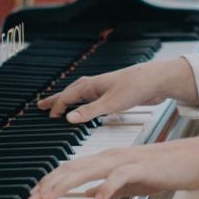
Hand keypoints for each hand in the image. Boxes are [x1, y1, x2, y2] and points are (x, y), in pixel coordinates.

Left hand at [27, 134, 198, 198]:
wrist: (193, 161)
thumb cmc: (166, 171)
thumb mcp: (132, 183)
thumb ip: (111, 188)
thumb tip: (92, 196)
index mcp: (108, 160)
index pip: (72, 168)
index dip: (52, 182)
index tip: (36, 196)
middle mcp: (111, 156)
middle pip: (73, 167)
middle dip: (50, 184)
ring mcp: (125, 160)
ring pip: (89, 169)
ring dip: (66, 183)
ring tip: (50, 196)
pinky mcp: (140, 167)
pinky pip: (119, 177)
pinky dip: (105, 188)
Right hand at [35, 58, 198, 123]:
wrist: (156, 80)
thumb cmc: (135, 87)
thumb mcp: (111, 103)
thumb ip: (89, 112)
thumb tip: (68, 118)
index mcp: (91, 86)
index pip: (67, 96)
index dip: (57, 106)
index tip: (48, 116)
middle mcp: (96, 86)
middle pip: (70, 92)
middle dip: (56, 99)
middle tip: (41, 104)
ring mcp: (105, 89)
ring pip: (81, 94)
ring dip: (69, 100)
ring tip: (62, 106)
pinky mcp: (114, 94)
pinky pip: (93, 99)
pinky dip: (85, 104)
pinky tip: (88, 109)